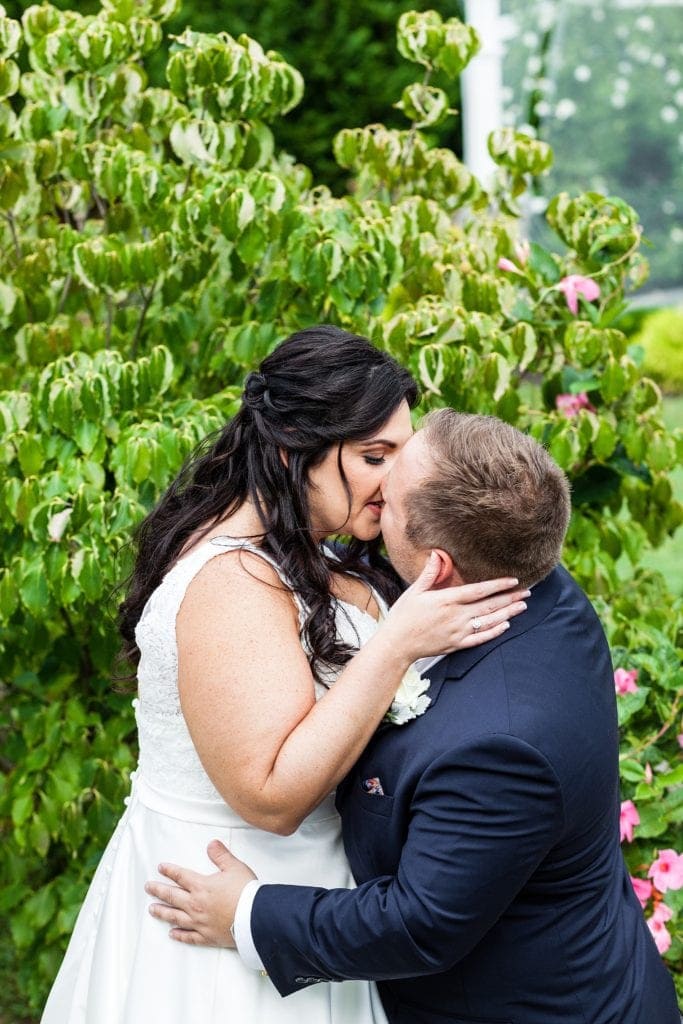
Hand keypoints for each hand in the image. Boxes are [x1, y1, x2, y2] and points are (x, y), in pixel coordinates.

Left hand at [145, 840, 256, 946]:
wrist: (255, 918)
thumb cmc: (246, 892)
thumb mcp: (235, 867)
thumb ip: (221, 855)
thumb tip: (211, 844)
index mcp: (201, 886)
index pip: (181, 876)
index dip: (170, 871)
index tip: (161, 868)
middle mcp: (196, 905)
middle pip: (172, 896)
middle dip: (159, 891)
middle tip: (148, 887)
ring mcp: (199, 922)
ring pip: (175, 917)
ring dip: (162, 912)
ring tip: (152, 910)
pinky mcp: (207, 936)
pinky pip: (189, 936)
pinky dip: (179, 935)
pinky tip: (172, 934)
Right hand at [384, 553, 529, 661]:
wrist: (397, 644)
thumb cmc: (403, 616)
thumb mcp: (414, 591)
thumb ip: (429, 574)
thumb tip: (436, 554)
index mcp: (446, 600)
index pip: (479, 590)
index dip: (498, 585)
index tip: (513, 581)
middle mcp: (456, 616)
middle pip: (489, 605)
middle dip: (510, 598)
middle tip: (527, 592)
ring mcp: (458, 632)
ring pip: (489, 621)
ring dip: (508, 613)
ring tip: (522, 606)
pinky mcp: (457, 644)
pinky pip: (480, 638)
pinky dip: (495, 631)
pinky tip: (506, 625)